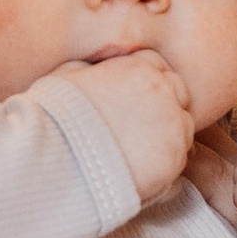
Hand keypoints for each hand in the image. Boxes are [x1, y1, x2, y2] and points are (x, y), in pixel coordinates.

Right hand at [61, 48, 195, 203]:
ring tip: (136, 153)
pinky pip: (181, 160)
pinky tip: (139, 172)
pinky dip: (165, 166)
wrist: (56, 160)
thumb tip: (91, 68)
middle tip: (137, 127)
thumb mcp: (64, 76)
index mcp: (136, 67)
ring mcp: (173, 126)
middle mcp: (162, 92)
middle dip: (164, 105)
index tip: (131, 99)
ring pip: (185, 127)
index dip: (144, 82)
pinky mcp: (175, 161)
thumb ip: (88, 67)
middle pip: (179, 92)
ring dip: (167, 136)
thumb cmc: (51, 118)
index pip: (156, 65)